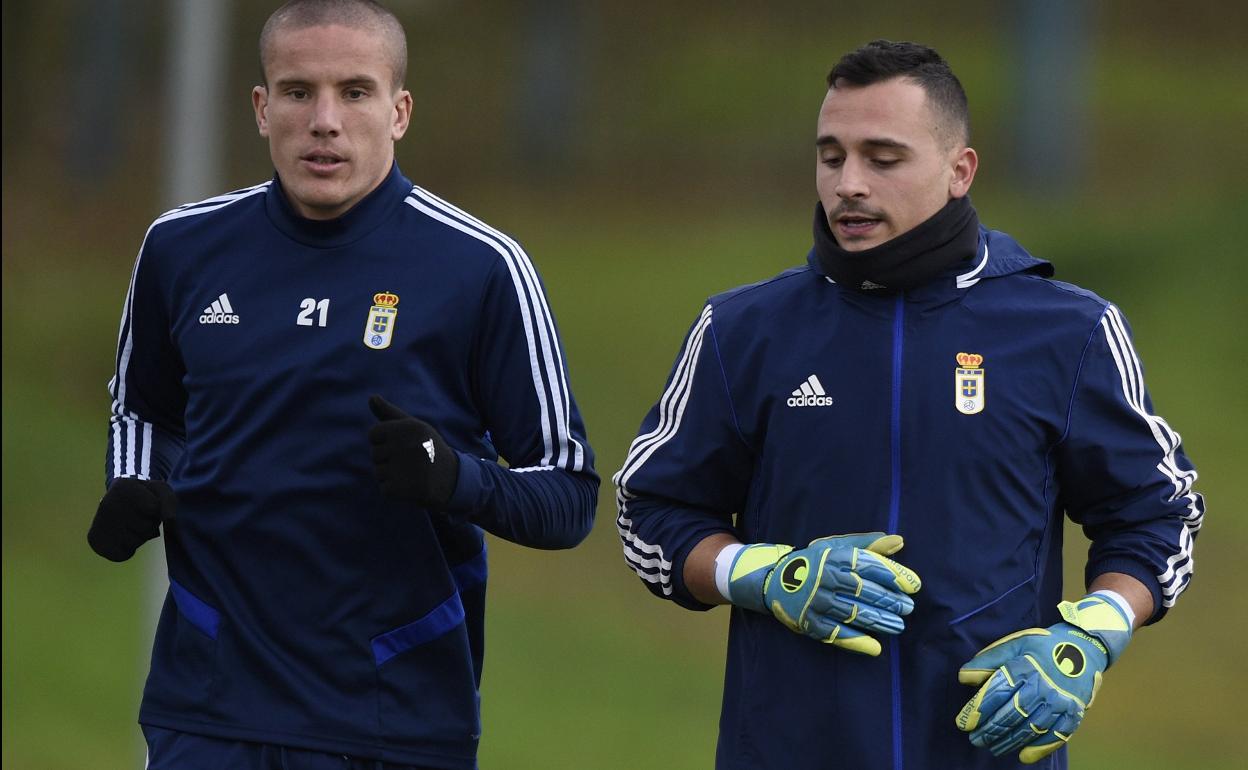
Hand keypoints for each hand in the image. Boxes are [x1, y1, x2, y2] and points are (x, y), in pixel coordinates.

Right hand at [87, 477, 177, 561]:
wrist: (117, 503)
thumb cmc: (144, 496)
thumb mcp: (159, 491)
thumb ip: (169, 501)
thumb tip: (170, 520)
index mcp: (123, 486)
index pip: (155, 508)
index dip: (156, 509)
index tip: (147, 503)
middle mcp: (107, 504)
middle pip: (145, 527)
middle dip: (149, 524)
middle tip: (139, 517)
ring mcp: (99, 523)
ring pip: (135, 542)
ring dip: (139, 538)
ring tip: (131, 526)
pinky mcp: (96, 541)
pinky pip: (122, 555)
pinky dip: (128, 550)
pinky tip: (123, 538)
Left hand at [368, 395, 459, 507]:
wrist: (452, 479)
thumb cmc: (428, 448)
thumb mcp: (413, 427)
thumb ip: (389, 413)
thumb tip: (371, 397)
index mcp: (409, 427)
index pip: (373, 434)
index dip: (385, 442)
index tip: (403, 445)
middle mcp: (408, 445)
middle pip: (374, 454)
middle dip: (388, 460)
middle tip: (411, 461)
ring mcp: (406, 468)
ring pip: (378, 472)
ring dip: (391, 476)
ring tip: (412, 473)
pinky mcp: (404, 488)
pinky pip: (385, 489)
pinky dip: (395, 491)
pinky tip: (412, 486)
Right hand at [725, 532, 920, 655]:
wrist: (774, 581)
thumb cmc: (814, 562)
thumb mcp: (835, 548)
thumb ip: (868, 545)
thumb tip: (899, 541)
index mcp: (834, 557)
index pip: (871, 565)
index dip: (895, 575)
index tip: (914, 586)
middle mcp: (826, 578)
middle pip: (865, 591)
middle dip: (891, 601)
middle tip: (908, 608)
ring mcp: (817, 601)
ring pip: (855, 613)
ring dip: (880, 621)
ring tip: (898, 625)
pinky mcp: (810, 622)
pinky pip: (837, 633)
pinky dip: (857, 641)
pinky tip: (875, 647)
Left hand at [955, 594, 1132, 763]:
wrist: (1085, 647)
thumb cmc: (1044, 646)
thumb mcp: (1014, 644)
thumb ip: (988, 660)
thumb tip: (964, 678)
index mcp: (1024, 667)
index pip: (996, 693)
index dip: (978, 711)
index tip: (963, 724)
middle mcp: (1042, 687)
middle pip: (1011, 714)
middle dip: (990, 730)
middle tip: (975, 739)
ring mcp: (1060, 702)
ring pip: (1030, 728)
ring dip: (1009, 741)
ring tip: (992, 747)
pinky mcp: (1074, 713)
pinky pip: (1056, 736)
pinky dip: (1039, 748)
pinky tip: (1024, 756)